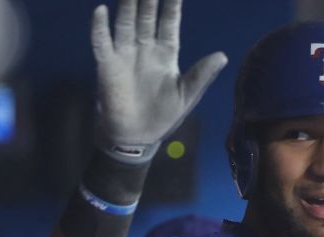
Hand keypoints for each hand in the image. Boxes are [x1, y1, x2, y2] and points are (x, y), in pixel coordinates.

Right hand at [91, 0, 227, 163]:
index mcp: (166, 54)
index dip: (172, 6)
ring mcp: (125, 55)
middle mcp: (145, 49)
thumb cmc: (164, 115)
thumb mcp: (187, 95)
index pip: (169, 23)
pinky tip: (100, 10)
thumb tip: (223, 55)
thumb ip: (201, 75)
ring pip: (125, 22)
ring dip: (127, 4)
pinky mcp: (107, 66)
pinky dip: (100, 27)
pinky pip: (102, 42)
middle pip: (146, 16)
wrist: (138, 136)